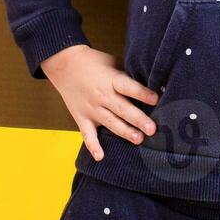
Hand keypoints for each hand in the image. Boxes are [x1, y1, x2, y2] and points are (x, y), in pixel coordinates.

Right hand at [40, 44, 158, 161]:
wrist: (64, 64)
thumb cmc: (94, 62)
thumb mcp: (113, 63)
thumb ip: (128, 76)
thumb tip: (151, 85)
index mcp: (111, 79)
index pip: (128, 87)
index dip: (142, 93)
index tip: (156, 99)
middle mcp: (102, 96)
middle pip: (122, 109)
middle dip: (138, 119)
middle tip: (152, 129)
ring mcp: (91, 108)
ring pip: (110, 123)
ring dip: (125, 132)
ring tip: (139, 140)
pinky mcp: (82, 118)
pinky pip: (87, 134)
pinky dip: (93, 146)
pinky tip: (100, 157)